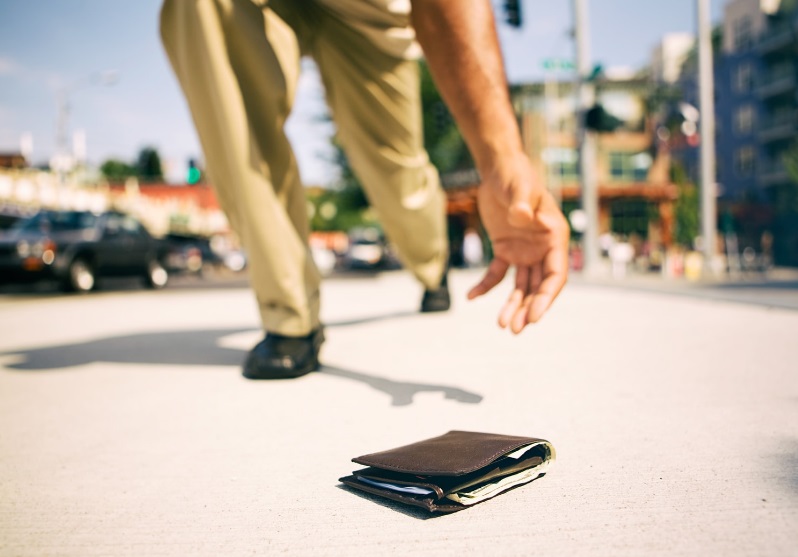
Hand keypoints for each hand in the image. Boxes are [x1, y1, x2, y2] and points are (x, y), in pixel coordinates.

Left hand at [467, 156, 569, 333]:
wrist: (499, 169)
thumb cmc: (515, 175)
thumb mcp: (520, 187)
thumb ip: (522, 203)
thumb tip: (520, 218)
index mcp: (554, 237)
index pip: (555, 275)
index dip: (545, 298)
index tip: (533, 317)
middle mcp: (542, 248)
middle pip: (539, 286)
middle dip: (529, 308)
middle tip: (516, 329)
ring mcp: (524, 251)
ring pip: (521, 285)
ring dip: (513, 305)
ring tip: (503, 326)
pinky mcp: (505, 249)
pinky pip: (497, 274)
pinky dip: (486, 286)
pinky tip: (472, 296)